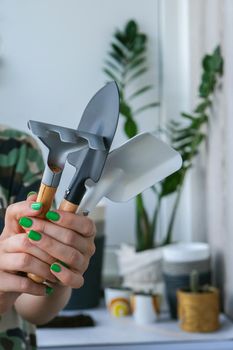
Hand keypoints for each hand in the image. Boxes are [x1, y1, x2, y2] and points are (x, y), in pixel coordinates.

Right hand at [0, 198, 56, 313]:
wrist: (4, 289)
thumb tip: (49, 202)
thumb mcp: (30, 242)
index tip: (41, 208)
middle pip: (26, 239)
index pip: (13, 213)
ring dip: (45, 269)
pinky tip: (47, 289)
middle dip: (49, 250)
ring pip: (25, 260)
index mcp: (11, 231)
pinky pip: (20, 283)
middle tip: (64, 258)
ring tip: (57, 275)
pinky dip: (37, 287)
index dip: (25, 208)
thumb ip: (41, 225)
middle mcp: (3, 244)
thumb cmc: (22, 262)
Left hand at [18, 194, 95, 288]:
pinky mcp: (77, 279)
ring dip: (50, 246)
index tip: (49, 213)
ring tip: (32, 238)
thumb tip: (34, 198)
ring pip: (71, 256)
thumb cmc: (49, 241)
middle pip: (72, 238)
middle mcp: (88, 247)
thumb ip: (42, 211)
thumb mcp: (47, 224)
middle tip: (31, 224)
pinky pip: (74, 279)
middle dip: (49, 229)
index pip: (85, 224)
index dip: (68, 218)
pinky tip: (50, 266)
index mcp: (87, 232)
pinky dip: (62, 273)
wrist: (46, 268)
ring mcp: (83, 264)